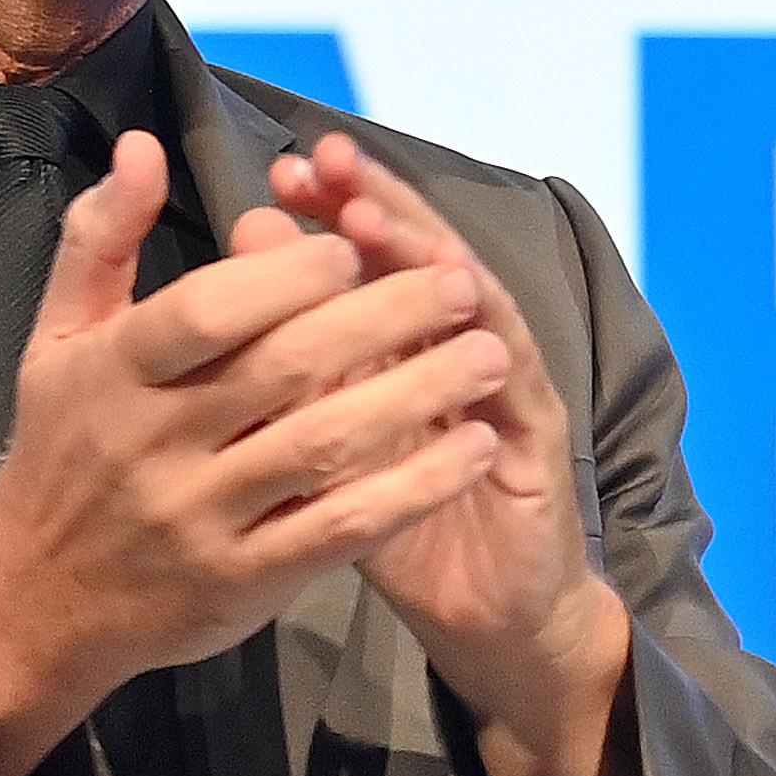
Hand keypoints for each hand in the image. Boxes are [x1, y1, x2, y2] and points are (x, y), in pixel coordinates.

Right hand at [0, 130, 517, 775]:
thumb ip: (101, 237)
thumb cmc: (64, 447)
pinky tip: (471, 451)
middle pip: (283, 369)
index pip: (206, 311)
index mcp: (114, 372)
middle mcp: (156, 444)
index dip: (285, 275)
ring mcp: (202, 518)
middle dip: (382, 319)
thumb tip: (143, 145)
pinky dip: (411, 489)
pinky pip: (340, 529)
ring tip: (490, 355)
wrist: (38, 597)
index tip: (354, 246)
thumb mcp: (59, 337)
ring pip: (324, 447)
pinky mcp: (243, 581)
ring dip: (416, 397)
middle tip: (457, 286)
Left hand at [266, 129, 644, 775]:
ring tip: (377, 214)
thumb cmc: (395, 528)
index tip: (279, 175)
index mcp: (395, 355)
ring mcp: (501, 391)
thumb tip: (239, 302)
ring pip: (468, 304)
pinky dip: (492, 339)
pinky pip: (514, 383)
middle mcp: (451, 357)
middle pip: (417, 260)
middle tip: (325, 159)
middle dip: (373, 204)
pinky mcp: (536, 442)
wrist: (484, 616)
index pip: (364, 265)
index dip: (327, 214)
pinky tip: (463, 301)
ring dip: (426, 253)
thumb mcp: (325, 451)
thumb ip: (288, 376)